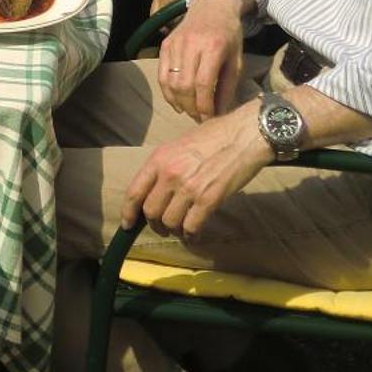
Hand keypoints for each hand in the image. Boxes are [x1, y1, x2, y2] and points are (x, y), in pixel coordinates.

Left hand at [120, 109, 271, 238]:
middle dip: (154, 224)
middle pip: (150, 212)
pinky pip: (192, 227)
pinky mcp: (208, 200)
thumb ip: (166, 165)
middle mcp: (169, 174)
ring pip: (170, 222)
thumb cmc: (215, 136)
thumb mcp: (180, 144)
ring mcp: (188, 188)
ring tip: (180, 230)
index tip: (127, 224)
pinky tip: (195, 235)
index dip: (128, 212)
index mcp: (159, 159)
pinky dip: (191, 235)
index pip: (134, 192)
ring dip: (174, 230)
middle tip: (162, 227)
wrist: (244, 136)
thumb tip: (157, 188)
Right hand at [156, 0, 247, 120]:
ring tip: (189, 111)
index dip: (205, 105)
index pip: (204, 84)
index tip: (209, 118)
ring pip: (170, 81)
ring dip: (178, 102)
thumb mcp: (236, 59)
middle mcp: (191, 44)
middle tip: (199, 117)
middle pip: (185, 85)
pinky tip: (176, 101)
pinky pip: (161, 74)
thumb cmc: (229, 34)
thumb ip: (228, 86)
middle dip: (191, 107)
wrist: (213, 6)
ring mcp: (175, 43)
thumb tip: (221, 113)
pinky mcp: (165, 44)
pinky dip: (167, 91)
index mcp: (213, 47)